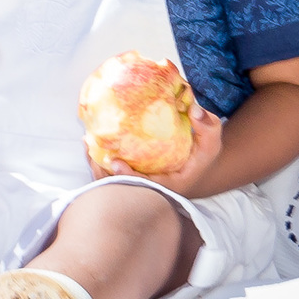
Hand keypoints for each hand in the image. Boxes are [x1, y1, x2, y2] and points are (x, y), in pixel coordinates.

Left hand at [98, 104, 224, 196]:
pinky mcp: (134, 175)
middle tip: (90, 149)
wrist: (196, 161)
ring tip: (87, 143)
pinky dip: (101, 160)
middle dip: (105, 174)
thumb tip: (194, 108)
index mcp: (171, 185)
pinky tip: (91, 141)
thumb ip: (208, 126)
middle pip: (124, 189)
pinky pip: (112, 173)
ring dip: (99, 166)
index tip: (115, 162)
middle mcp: (154, 189)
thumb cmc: (202, 151)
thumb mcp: (211, 140)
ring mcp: (142, 184)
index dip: (130, 178)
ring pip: (114, 182)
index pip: (148, 187)